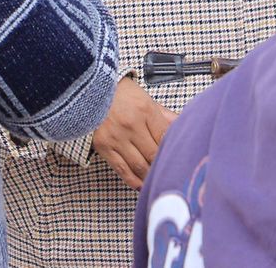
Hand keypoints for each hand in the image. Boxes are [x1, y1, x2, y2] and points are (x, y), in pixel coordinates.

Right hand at [93, 75, 175, 189]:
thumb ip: (165, 116)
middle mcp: (131, 125)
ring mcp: (117, 137)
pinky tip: (141, 185)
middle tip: (170, 173)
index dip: (172, 150)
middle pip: (153, 154)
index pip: (164, 137)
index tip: (177, 158)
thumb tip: (183, 127)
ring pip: (139, 165)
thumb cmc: (122, 95)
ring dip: (150, 175)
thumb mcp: (146, 100)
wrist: (92, 92)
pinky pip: (122, 170)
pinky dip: (133, 181)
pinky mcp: (104, 147)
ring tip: (157, 180)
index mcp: (145, 110)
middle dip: (162, 165)